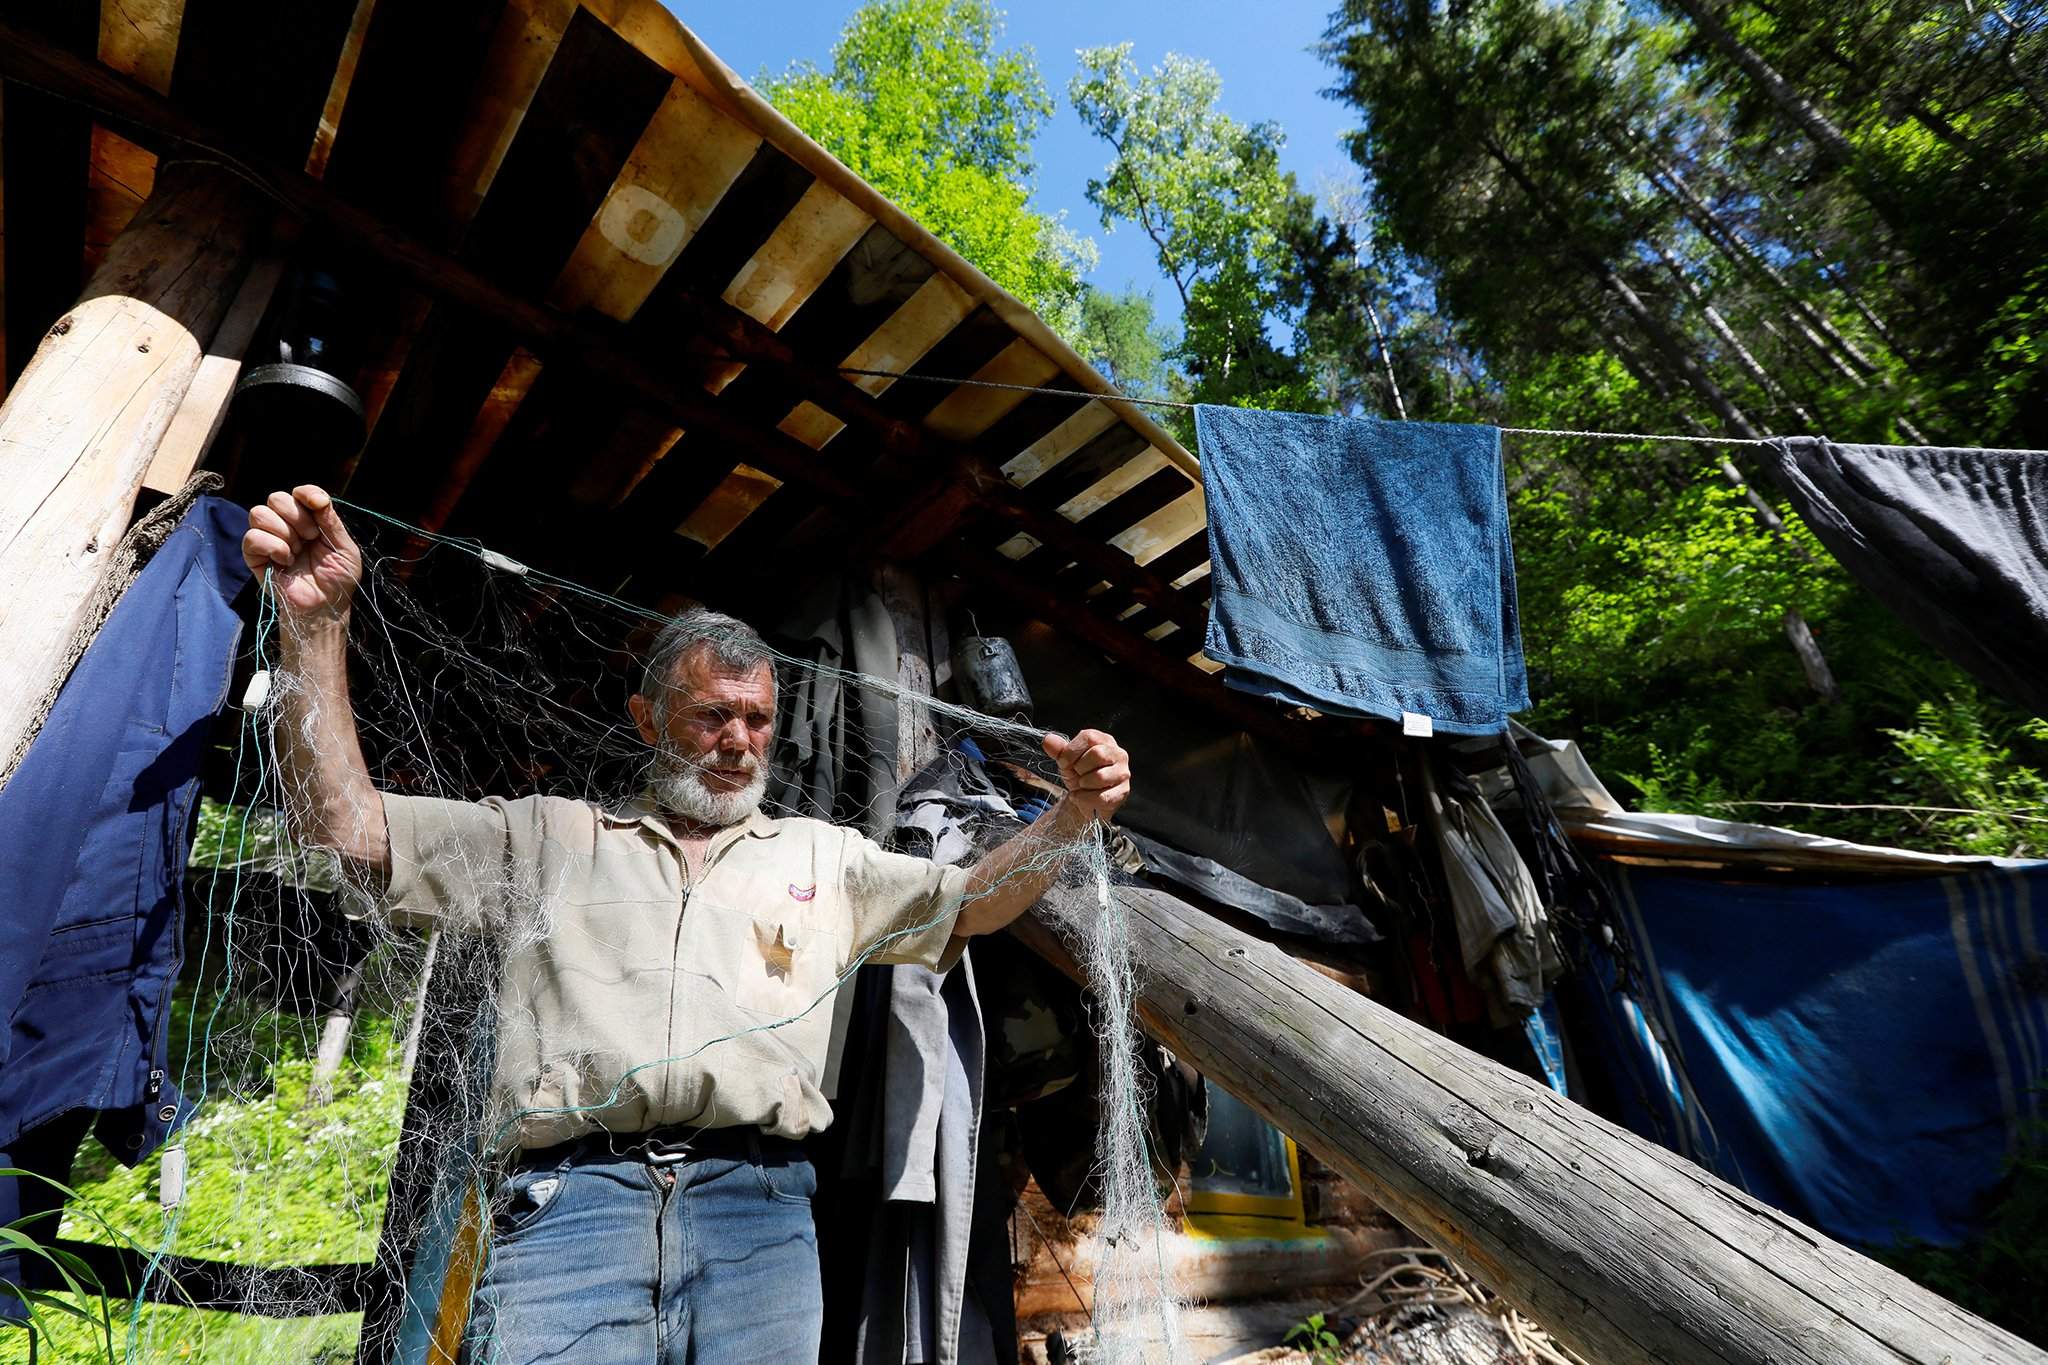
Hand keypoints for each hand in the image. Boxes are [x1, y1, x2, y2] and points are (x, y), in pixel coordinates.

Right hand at [242, 485, 362, 619]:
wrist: (326, 605)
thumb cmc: (338, 578)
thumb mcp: (344, 548)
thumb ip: (331, 521)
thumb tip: (318, 497)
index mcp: (309, 520)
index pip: (299, 493)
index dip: (306, 493)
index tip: (318, 504)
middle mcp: (286, 526)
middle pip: (276, 498)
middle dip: (296, 516)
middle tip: (310, 537)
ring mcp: (269, 539)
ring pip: (259, 513)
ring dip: (283, 532)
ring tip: (297, 551)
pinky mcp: (255, 556)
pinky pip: (252, 537)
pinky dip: (272, 546)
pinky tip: (286, 560)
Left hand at [1042, 728, 1130, 824]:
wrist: (1085, 800)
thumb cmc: (1079, 775)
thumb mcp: (1066, 761)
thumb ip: (1058, 750)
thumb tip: (1048, 740)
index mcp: (1104, 740)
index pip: (1089, 737)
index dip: (1071, 751)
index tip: (1064, 762)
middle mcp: (1118, 753)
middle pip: (1098, 754)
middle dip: (1079, 768)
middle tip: (1076, 774)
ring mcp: (1123, 773)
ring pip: (1100, 776)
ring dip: (1083, 784)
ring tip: (1081, 786)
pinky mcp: (1122, 792)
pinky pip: (1102, 797)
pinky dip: (1086, 799)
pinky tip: (1082, 797)